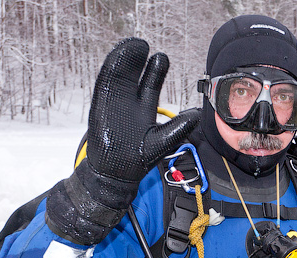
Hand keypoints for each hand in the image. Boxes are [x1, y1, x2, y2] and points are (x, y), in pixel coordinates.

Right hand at [86, 37, 199, 183]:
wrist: (114, 173)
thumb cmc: (137, 159)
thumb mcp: (162, 141)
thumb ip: (177, 128)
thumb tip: (196, 115)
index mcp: (143, 107)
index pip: (150, 83)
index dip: (155, 70)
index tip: (160, 56)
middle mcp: (128, 101)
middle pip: (133, 74)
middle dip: (138, 59)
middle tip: (145, 45)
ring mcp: (112, 103)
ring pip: (117, 76)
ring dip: (122, 60)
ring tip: (131, 45)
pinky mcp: (100, 107)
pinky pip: (103, 86)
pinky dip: (108, 72)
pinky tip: (114, 59)